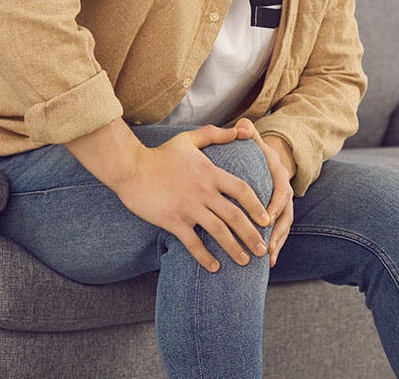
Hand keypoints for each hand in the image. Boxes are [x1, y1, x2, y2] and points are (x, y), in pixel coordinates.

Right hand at [110, 122, 271, 273]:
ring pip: (218, 232)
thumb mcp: (190, 139)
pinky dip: (205, 257)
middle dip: (252, 234)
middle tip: (263, 249)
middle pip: (235, 216)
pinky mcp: (173, 221)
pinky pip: (193, 243)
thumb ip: (216, 134)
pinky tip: (214, 267)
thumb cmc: (161, 154)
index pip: (242, 191)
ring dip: (234, 249)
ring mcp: (189, 208)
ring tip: (245, 261)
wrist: (131, 168)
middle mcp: (204, 192)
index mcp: (211, 173)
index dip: (257, 207)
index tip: (267, 220)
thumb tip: (241, 130)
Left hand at [236, 118, 294, 266]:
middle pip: (286, 215)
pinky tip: (269, 263)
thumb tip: (243, 125)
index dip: (275, 206)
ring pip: (284, 228)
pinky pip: (280, 234)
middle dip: (277, 232)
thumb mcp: (255, 141)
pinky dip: (276, 247)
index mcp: (280, 177)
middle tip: (266, 246)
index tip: (266, 219)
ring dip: (277, 244)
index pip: (281, 192)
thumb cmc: (258, 153)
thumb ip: (249, 134)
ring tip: (267, 259)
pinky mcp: (280, 217)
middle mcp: (286, 193)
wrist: (271, 160)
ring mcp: (285, 207)